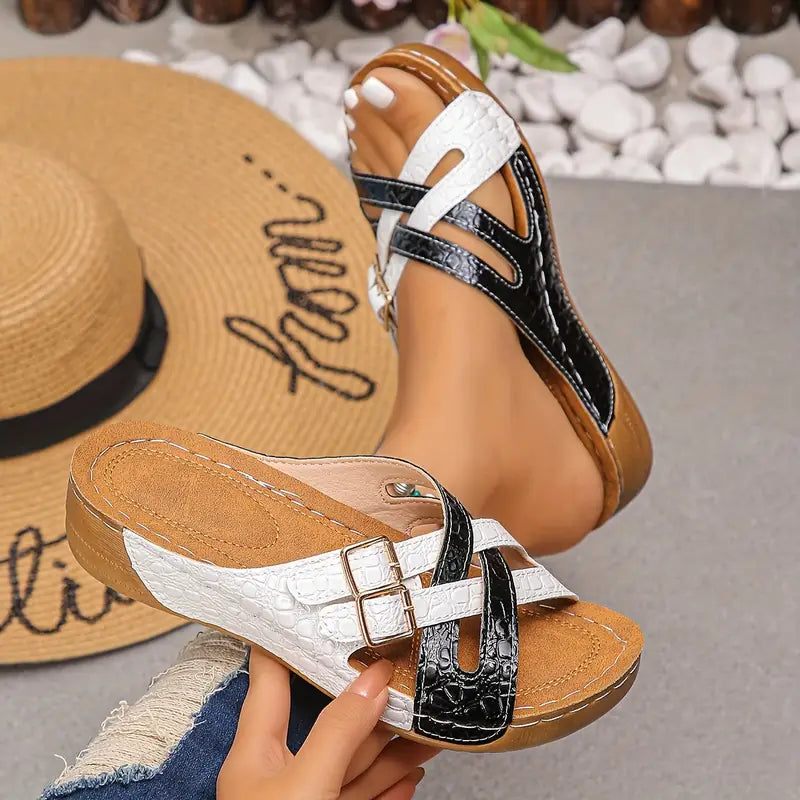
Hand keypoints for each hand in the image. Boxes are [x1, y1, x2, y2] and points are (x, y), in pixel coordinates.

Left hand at [218, 647, 438, 799]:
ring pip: (355, 759)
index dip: (286, 632)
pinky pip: (363, 796)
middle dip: (369, 696)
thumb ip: (339, 730)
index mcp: (256, 748)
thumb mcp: (305, 786)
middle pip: (328, 717)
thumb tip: (371, 678)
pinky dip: (391, 786)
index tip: (310, 600)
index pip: (268, 671)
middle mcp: (280, 770)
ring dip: (392, 742)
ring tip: (428, 721)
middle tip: (403, 669)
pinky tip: (413, 776)